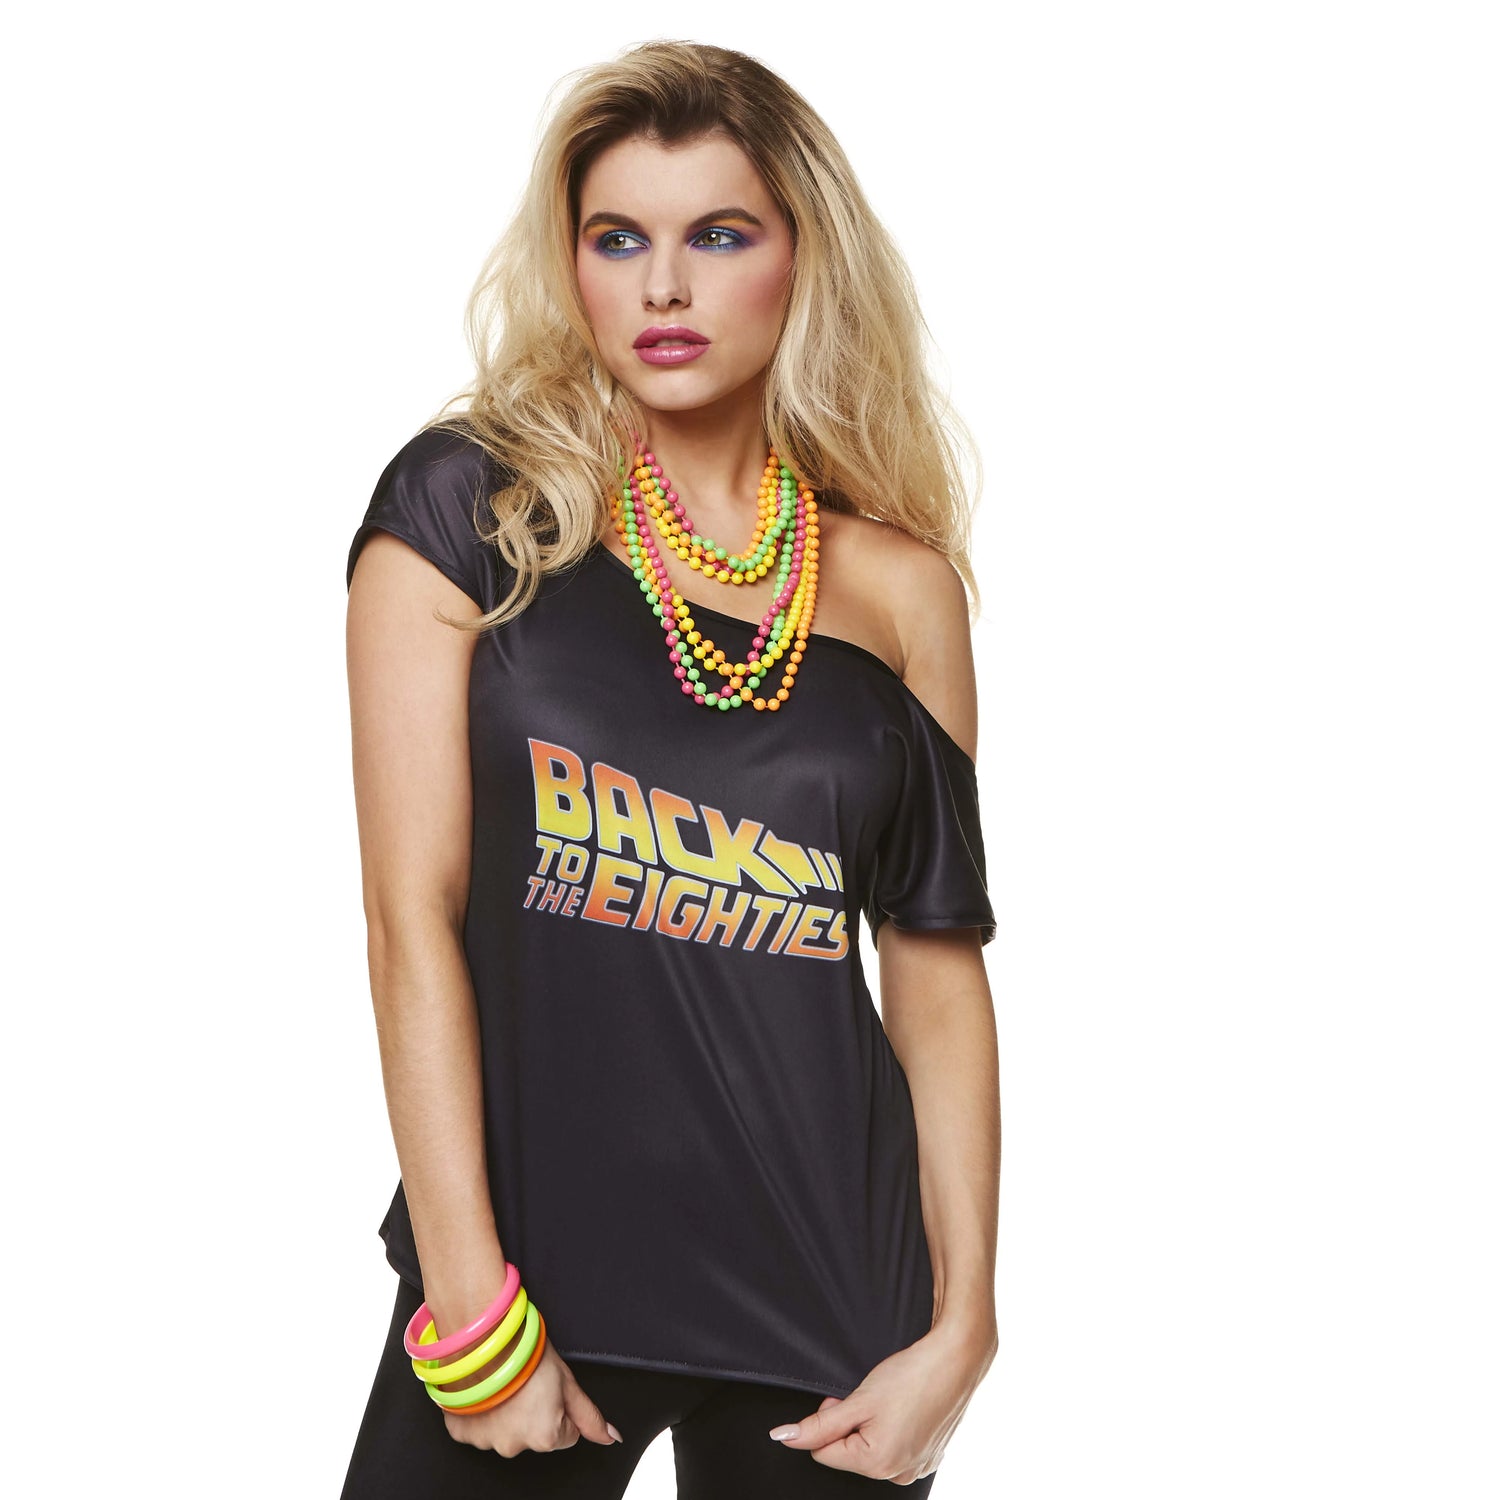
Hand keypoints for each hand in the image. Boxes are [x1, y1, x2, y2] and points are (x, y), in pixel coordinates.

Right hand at [439, 1339, 622, 1456]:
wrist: (481, 1337)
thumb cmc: (523, 1352)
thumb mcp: (567, 1380)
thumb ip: (589, 1415)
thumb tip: (610, 1437)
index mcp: (545, 1437)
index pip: (566, 1433)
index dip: (560, 1407)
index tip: (548, 1388)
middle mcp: (514, 1446)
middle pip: (535, 1434)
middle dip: (533, 1412)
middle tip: (525, 1384)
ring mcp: (486, 1441)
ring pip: (506, 1431)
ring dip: (506, 1412)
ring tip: (503, 1384)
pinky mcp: (461, 1432)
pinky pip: (478, 1428)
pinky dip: (481, 1412)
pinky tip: (485, 1391)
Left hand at [767, 1320, 994, 1483]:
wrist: (957, 1359)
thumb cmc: (912, 1375)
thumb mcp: (858, 1399)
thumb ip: (819, 1423)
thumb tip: (784, 1437)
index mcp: (878, 1465)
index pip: (824, 1452)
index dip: (827, 1420)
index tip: (846, 1399)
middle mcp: (898, 1474)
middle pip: (849, 1453)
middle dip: (850, 1424)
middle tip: (868, 1396)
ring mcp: (917, 1467)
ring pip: (872, 1450)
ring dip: (871, 1427)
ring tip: (890, 1401)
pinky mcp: (929, 1456)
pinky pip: (896, 1448)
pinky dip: (893, 1429)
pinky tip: (905, 1409)